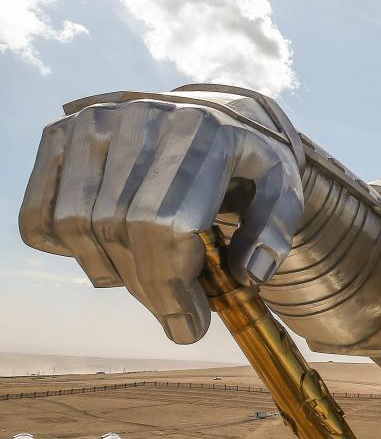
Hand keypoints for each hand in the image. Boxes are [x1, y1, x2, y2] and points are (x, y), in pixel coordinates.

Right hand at [19, 97, 303, 343]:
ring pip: (75, 225)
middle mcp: (140, 119)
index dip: (171, 286)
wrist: (217, 112)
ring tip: (148, 283)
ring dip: (110, 272)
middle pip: (119, 230)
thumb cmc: (251, 159)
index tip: (189, 326)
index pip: (163, 224)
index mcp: (201, 132)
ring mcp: (95, 123)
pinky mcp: (63, 134)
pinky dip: (63, 248)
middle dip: (148, 290)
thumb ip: (276, 229)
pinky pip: (40, 213)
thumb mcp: (283, 186)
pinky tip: (105, 256)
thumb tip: (249, 275)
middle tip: (176, 316)